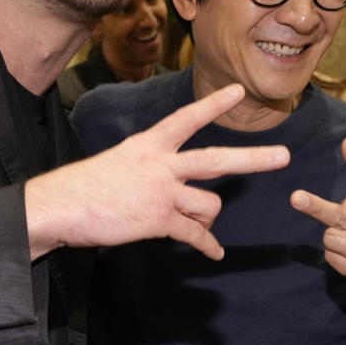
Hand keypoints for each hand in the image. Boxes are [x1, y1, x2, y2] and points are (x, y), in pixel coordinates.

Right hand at [26, 84, 290, 260]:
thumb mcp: (121, 162)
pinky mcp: (158, 220)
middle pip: (217, 159)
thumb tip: (178, 191)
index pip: (187, 119)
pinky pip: (196, 235)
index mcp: (149, 145)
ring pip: (210, 205)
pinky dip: (207, 246)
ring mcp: (161, 192)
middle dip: (253, 159)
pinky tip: (213, 253)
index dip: (214, 105)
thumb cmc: (87, 186)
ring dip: (207, 220)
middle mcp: (160, 164)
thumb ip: (152, 169)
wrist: (61, 206)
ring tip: (195, 226)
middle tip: (283, 156)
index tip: (239, 91)